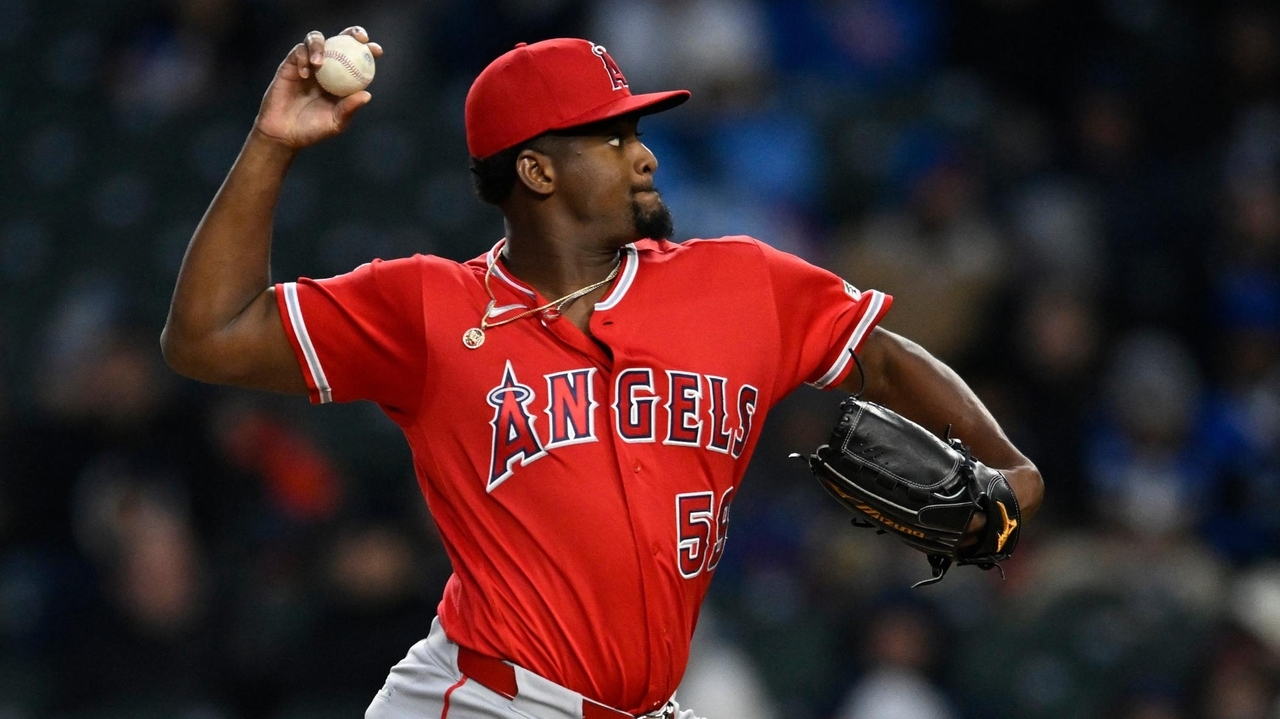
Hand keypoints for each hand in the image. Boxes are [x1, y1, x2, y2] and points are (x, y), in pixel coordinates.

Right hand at [253, 27, 383, 149]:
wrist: (285, 134)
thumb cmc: (312, 130)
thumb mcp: (335, 122)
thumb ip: (349, 108)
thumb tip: (367, 95)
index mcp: (342, 78)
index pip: (356, 58)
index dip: (367, 49)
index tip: (376, 50)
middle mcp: (327, 67)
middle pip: (340, 40)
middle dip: (351, 34)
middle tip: (358, 39)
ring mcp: (308, 64)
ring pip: (316, 39)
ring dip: (320, 46)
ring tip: (319, 63)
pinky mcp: (290, 65)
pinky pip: (297, 52)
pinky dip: (302, 58)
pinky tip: (305, 74)